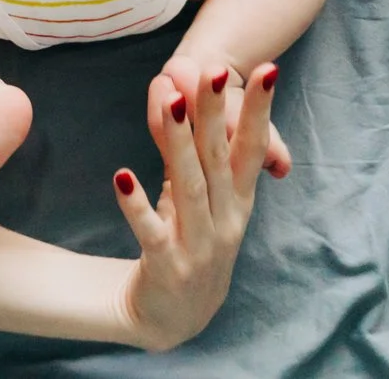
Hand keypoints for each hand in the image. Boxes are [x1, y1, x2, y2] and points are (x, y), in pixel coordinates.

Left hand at [111, 62, 279, 350]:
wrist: (175, 319)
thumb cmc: (191, 243)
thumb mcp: (200, 196)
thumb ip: (195, 151)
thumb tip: (186, 94)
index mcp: (238, 201)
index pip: (251, 149)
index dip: (260, 111)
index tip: (268, 69)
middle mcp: (226, 221)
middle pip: (219, 158)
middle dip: (216, 113)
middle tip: (212, 70)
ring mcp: (200, 246)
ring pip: (189, 186)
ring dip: (180, 143)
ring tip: (171, 102)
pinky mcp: (167, 266)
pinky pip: (152, 231)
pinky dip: (137, 204)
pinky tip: (120, 175)